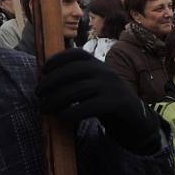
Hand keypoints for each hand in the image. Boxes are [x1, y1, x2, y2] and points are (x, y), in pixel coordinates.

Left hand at [36, 49, 163, 154]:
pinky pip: (91, 106)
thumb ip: (77, 80)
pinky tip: (62, 117)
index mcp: (98, 64)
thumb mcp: (93, 86)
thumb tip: (46, 81)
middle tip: (38, 93)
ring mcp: (112, 86)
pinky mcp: (117, 103)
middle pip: (74, 70)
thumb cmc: (107, 102)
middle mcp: (105, 71)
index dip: (58, 58)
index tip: (43, 69)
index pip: (77, 54)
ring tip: (45, 108)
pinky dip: (73, 112)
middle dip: (53, 81)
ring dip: (58, 98)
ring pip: (80, 89)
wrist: (137, 120)